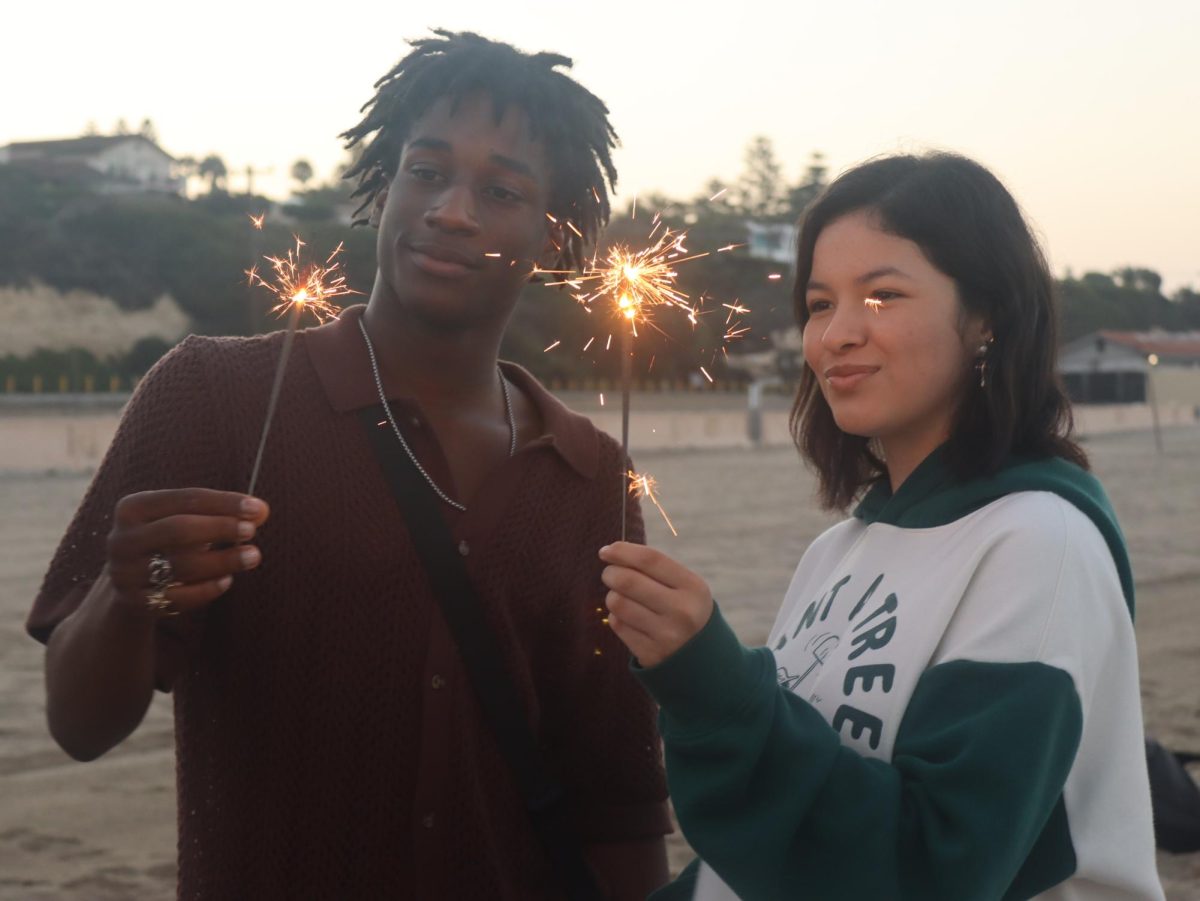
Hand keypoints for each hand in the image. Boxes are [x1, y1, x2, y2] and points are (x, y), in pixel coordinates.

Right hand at [106, 488, 269, 616]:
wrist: (130, 579)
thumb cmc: (168, 540)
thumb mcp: (186, 519)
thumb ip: (222, 513)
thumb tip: (261, 511)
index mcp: (132, 508)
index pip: (185, 499)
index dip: (224, 503)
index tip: (257, 508)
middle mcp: (122, 539)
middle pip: (178, 529)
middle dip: (220, 529)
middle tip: (252, 531)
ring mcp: (125, 573)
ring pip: (180, 566)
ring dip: (223, 561)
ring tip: (253, 556)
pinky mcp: (135, 602)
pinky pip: (177, 597)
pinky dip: (206, 589)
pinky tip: (227, 581)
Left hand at [599, 542, 713, 667]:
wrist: (704, 658)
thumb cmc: (685, 609)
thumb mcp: (685, 586)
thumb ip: (654, 569)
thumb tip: (613, 552)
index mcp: (693, 587)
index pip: (650, 559)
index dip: (622, 551)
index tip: (606, 551)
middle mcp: (681, 611)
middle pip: (627, 581)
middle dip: (610, 573)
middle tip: (610, 574)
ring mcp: (666, 635)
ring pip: (617, 603)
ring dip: (612, 596)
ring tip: (621, 597)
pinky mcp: (650, 654)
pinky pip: (617, 625)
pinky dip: (617, 617)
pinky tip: (629, 618)